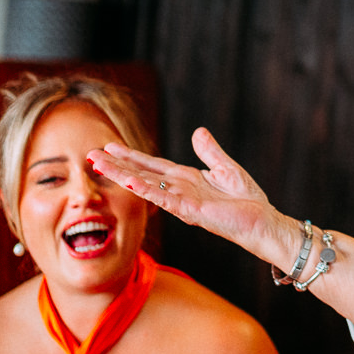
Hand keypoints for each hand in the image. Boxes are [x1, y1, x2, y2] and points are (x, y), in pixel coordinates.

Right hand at [88, 128, 278, 247]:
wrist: (261, 221)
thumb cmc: (246, 200)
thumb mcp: (226, 168)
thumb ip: (210, 152)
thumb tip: (198, 131)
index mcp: (186, 179)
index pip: (152, 165)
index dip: (131, 156)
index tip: (110, 147)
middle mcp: (178, 189)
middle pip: (141, 173)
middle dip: (117, 165)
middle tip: (92, 154)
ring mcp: (181, 200)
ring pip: (144, 185)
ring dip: (121, 175)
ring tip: (99, 164)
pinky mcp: (189, 210)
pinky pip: (162, 197)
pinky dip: (144, 188)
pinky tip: (128, 180)